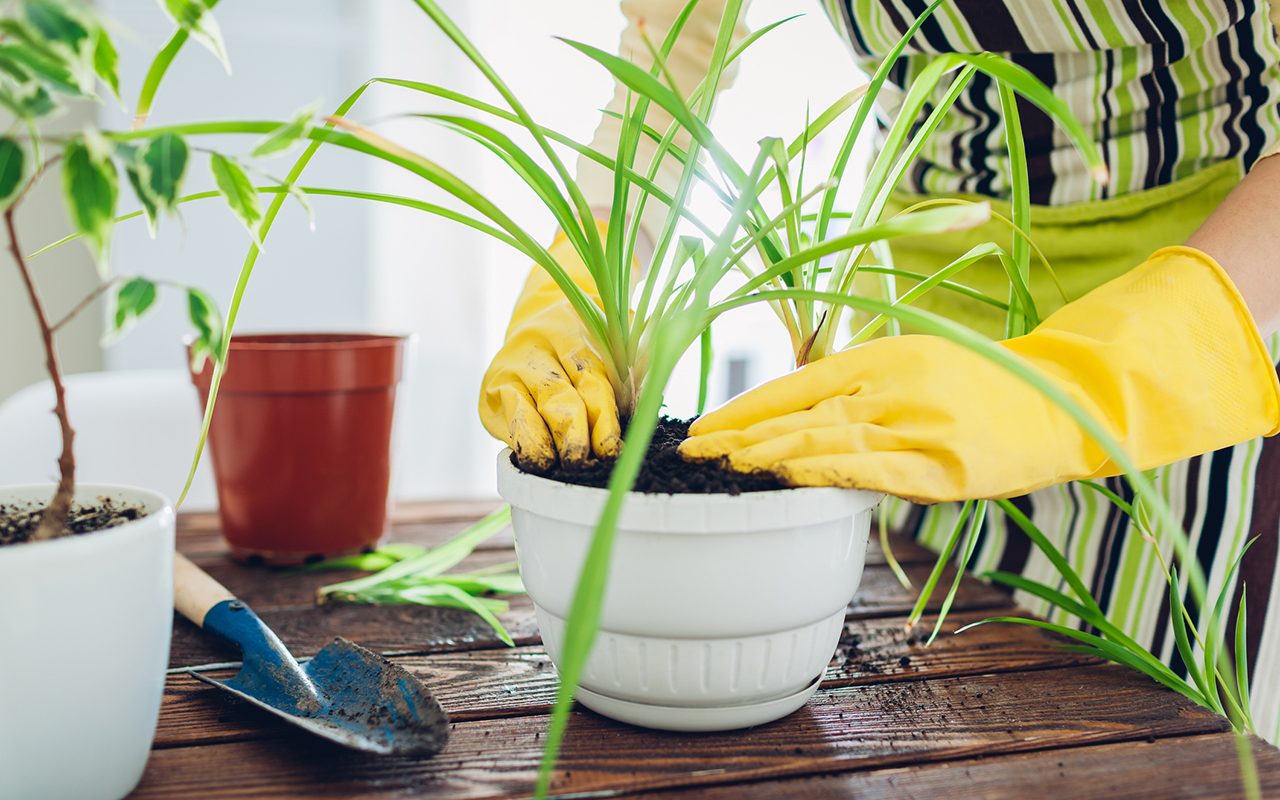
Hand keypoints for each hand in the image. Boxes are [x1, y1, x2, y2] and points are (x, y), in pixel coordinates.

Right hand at [479, 233, 620, 470]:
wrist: (538, 314)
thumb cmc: (589, 338)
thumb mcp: (616, 339)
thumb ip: (636, 365)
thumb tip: (649, 404)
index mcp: (578, 336)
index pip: (592, 384)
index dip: (602, 421)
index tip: (611, 450)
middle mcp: (541, 349)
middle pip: (559, 399)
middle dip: (572, 436)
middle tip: (581, 464)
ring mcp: (512, 368)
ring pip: (528, 411)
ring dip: (541, 444)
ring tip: (552, 467)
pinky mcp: (492, 387)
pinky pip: (507, 418)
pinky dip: (522, 441)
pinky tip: (533, 461)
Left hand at [680, 247, 1279, 501]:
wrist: (1061, 399)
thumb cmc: (980, 386)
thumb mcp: (913, 365)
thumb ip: (855, 389)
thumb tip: (791, 422)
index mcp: (880, 356)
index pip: (791, 384)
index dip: (741, 408)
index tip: (700, 428)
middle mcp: (890, 384)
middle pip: (796, 414)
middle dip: (737, 438)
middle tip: (689, 456)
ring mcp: (914, 423)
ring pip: (822, 441)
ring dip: (765, 459)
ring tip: (720, 473)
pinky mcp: (939, 465)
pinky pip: (867, 470)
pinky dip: (820, 475)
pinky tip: (783, 482)